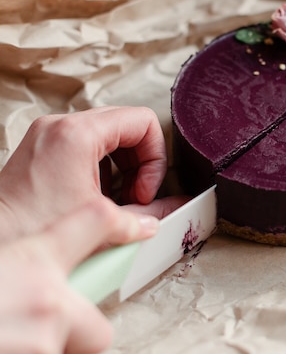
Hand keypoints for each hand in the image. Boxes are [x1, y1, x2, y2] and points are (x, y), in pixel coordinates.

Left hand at [0, 106, 185, 239]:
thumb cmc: (36, 232)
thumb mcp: (105, 220)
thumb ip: (152, 211)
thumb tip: (180, 207)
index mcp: (77, 134)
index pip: (143, 122)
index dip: (155, 157)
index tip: (145, 189)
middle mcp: (60, 125)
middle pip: (127, 126)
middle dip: (140, 163)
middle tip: (136, 196)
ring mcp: (48, 134)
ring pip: (109, 135)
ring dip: (123, 167)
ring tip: (118, 199)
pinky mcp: (42, 147)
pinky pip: (88, 145)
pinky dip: (102, 169)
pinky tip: (97, 198)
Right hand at [0, 198, 158, 353]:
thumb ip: (12, 266)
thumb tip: (24, 276)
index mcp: (29, 260)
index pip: (95, 222)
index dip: (121, 224)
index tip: (141, 228)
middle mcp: (48, 302)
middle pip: (99, 327)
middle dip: (73, 338)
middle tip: (34, 337)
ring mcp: (44, 348)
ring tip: (5, 350)